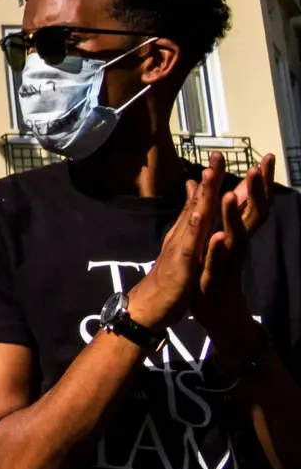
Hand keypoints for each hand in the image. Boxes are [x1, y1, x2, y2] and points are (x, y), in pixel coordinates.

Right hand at [128, 155, 223, 330]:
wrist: (150, 304)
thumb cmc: (169, 277)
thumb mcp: (180, 247)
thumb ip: (185, 225)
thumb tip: (189, 206)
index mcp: (186, 231)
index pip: (200, 201)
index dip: (211, 179)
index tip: (220, 157)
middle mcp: (183, 234)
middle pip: (198, 203)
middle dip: (210, 179)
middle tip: (218, 156)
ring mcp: (181, 247)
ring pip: (195, 219)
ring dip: (203, 197)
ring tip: (211, 177)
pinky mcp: (182, 265)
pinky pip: (191, 247)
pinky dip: (198, 233)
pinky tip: (205, 221)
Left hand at [196, 153, 273, 329]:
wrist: (217, 310)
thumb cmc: (214, 270)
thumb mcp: (211, 236)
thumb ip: (213, 212)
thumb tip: (201, 182)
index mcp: (236, 232)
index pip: (252, 203)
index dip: (260, 182)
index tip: (267, 157)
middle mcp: (237, 244)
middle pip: (253, 214)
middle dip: (256, 191)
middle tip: (259, 167)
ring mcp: (228, 260)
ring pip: (235, 235)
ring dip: (233, 215)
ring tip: (230, 195)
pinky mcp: (215, 277)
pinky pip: (218, 261)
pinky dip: (218, 249)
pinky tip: (218, 237)